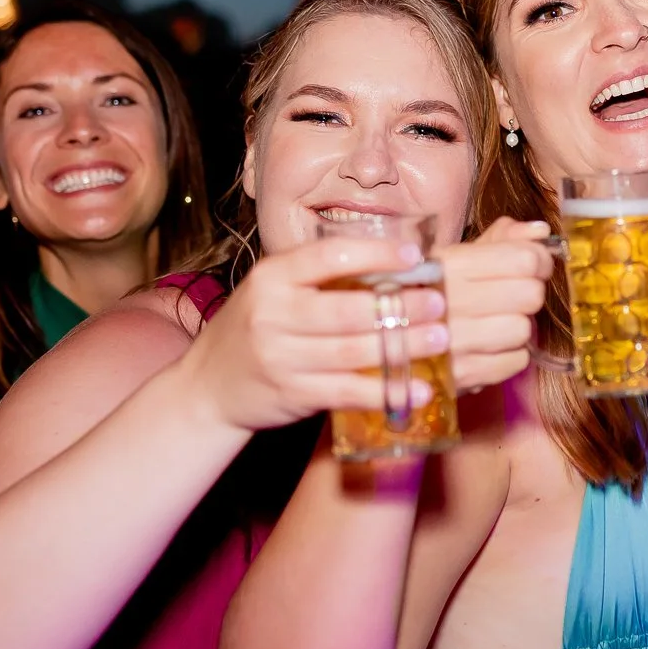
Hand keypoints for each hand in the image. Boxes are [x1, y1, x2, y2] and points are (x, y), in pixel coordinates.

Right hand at [182, 238, 449, 433]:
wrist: (206, 387)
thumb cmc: (255, 331)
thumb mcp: (274, 292)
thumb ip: (319, 278)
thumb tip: (393, 264)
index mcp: (272, 277)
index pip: (329, 256)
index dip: (376, 254)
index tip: (414, 256)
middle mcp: (273, 314)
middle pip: (347, 309)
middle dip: (400, 306)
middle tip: (440, 302)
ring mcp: (281, 357)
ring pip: (352, 351)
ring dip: (402, 346)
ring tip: (440, 339)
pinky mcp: (292, 393)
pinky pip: (347, 392)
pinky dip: (385, 392)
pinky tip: (418, 390)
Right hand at [435, 219, 552, 392]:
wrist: (378, 339)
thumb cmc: (425, 292)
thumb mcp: (453, 256)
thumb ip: (500, 239)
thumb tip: (540, 231)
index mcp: (448, 265)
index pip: (524, 259)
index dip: (539, 260)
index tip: (532, 265)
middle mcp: (448, 302)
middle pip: (530, 294)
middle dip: (528, 292)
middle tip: (512, 295)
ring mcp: (452, 343)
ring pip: (523, 329)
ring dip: (517, 325)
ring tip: (494, 321)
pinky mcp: (460, 376)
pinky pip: (516, 361)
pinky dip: (509, 354)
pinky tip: (488, 346)